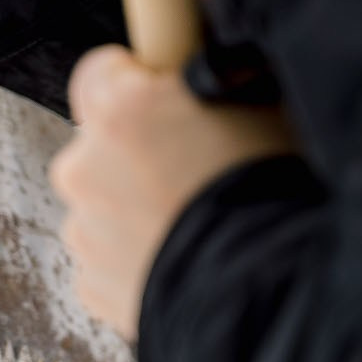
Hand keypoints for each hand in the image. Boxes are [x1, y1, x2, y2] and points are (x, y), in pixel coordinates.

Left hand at [51, 46, 294, 339]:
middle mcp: (84, 167)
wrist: (272, 296)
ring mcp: (83, 230)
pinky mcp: (91, 284)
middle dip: (137, 148)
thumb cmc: (278, 190)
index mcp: (120, 110)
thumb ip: (209, 81)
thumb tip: (204, 65)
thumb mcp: (261, 104)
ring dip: (136, 206)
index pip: (99, 70)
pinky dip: (136, 256)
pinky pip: (107, 257)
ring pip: (102, 202)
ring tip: (198, 223)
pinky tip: (187, 258)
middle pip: (98, 141)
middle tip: (197, 167)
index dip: (137, 78)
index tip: (164, 92)